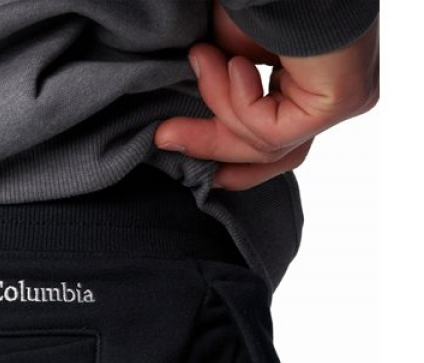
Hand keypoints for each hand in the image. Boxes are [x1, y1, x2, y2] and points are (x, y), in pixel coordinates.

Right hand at [154, 2, 378, 190]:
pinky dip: (243, 102)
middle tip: (164, 136)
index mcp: (314, 80)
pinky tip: (237, 63)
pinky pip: (274, 130)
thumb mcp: (224, 57)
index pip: (274, 139)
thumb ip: (213, 96)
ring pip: (266, 144)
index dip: (227, 157)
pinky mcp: (344, 99)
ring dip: (221, 108)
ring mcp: (347, 97)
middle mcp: (335, 92)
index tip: (183, 154)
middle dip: (212, 147)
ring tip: (200, 60)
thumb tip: (168, 138)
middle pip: (269, 152)